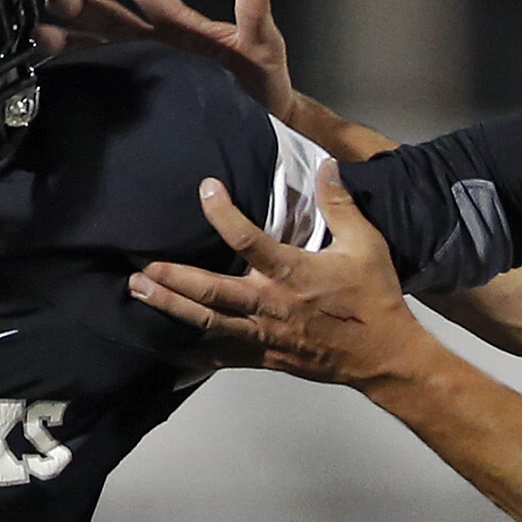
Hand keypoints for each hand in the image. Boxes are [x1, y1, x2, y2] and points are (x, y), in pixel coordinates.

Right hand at [42, 0, 298, 119]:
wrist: (263, 126)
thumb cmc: (262, 82)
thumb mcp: (263, 47)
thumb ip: (256, 15)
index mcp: (180, 26)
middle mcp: (154, 45)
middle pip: (112, 20)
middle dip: (83, 8)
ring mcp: (143, 74)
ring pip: (99, 52)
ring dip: (69, 44)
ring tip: (41, 37)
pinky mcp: (140, 105)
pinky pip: (103, 88)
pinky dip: (76, 82)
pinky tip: (51, 78)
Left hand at [127, 162, 437, 390]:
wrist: (383, 356)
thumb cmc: (374, 298)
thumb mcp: (366, 245)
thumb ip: (341, 205)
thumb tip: (326, 165)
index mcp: (293, 274)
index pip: (248, 240)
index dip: (223, 214)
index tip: (206, 189)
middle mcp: (271, 305)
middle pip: (211, 291)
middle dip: (173, 278)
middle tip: (139, 266)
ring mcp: (264, 334)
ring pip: (208, 323)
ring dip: (170, 307)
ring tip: (139, 292)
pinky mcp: (264, 356)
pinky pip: (222, 354)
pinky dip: (192, 350)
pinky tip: (166, 343)